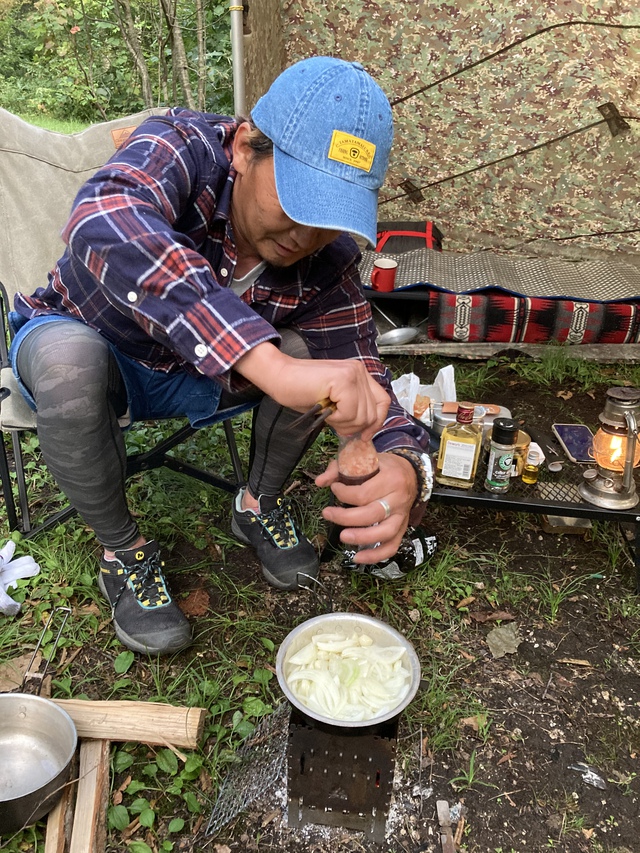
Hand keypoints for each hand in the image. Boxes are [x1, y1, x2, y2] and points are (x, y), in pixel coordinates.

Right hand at [235, 342, 389, 439]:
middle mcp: (359, 371)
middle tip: (332, 421)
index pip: (383, 402)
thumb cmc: (300, 391)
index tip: (364, 436)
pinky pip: (350, 412)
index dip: (377, 422)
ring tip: (326, 412)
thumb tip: (364, 432)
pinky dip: (336, 418)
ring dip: (342, 422)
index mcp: (360, 375)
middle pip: (372, 414)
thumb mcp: (333, 404)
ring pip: (362, 416)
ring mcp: (353, 374)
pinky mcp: (343, 380)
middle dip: (353, 427)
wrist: (279, 376)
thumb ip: (351, 411)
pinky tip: (323, 408)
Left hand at [316, 452, 418, 562]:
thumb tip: (320, 482)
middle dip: (346, 517)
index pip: (364, 493)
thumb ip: (340, 468)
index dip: (344, 494)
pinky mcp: (402, 528)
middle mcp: (399, 499)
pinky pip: (392, 546)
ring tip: (342, 537)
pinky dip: (375, 556)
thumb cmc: (384, 467)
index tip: (334, 488)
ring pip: (384, 532)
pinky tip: (357, 558)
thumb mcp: (365, 459)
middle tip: (327, 514)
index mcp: (391, 479)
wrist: (411, 474)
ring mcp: (402, 516)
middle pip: (372, 514)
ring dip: (362, 537)